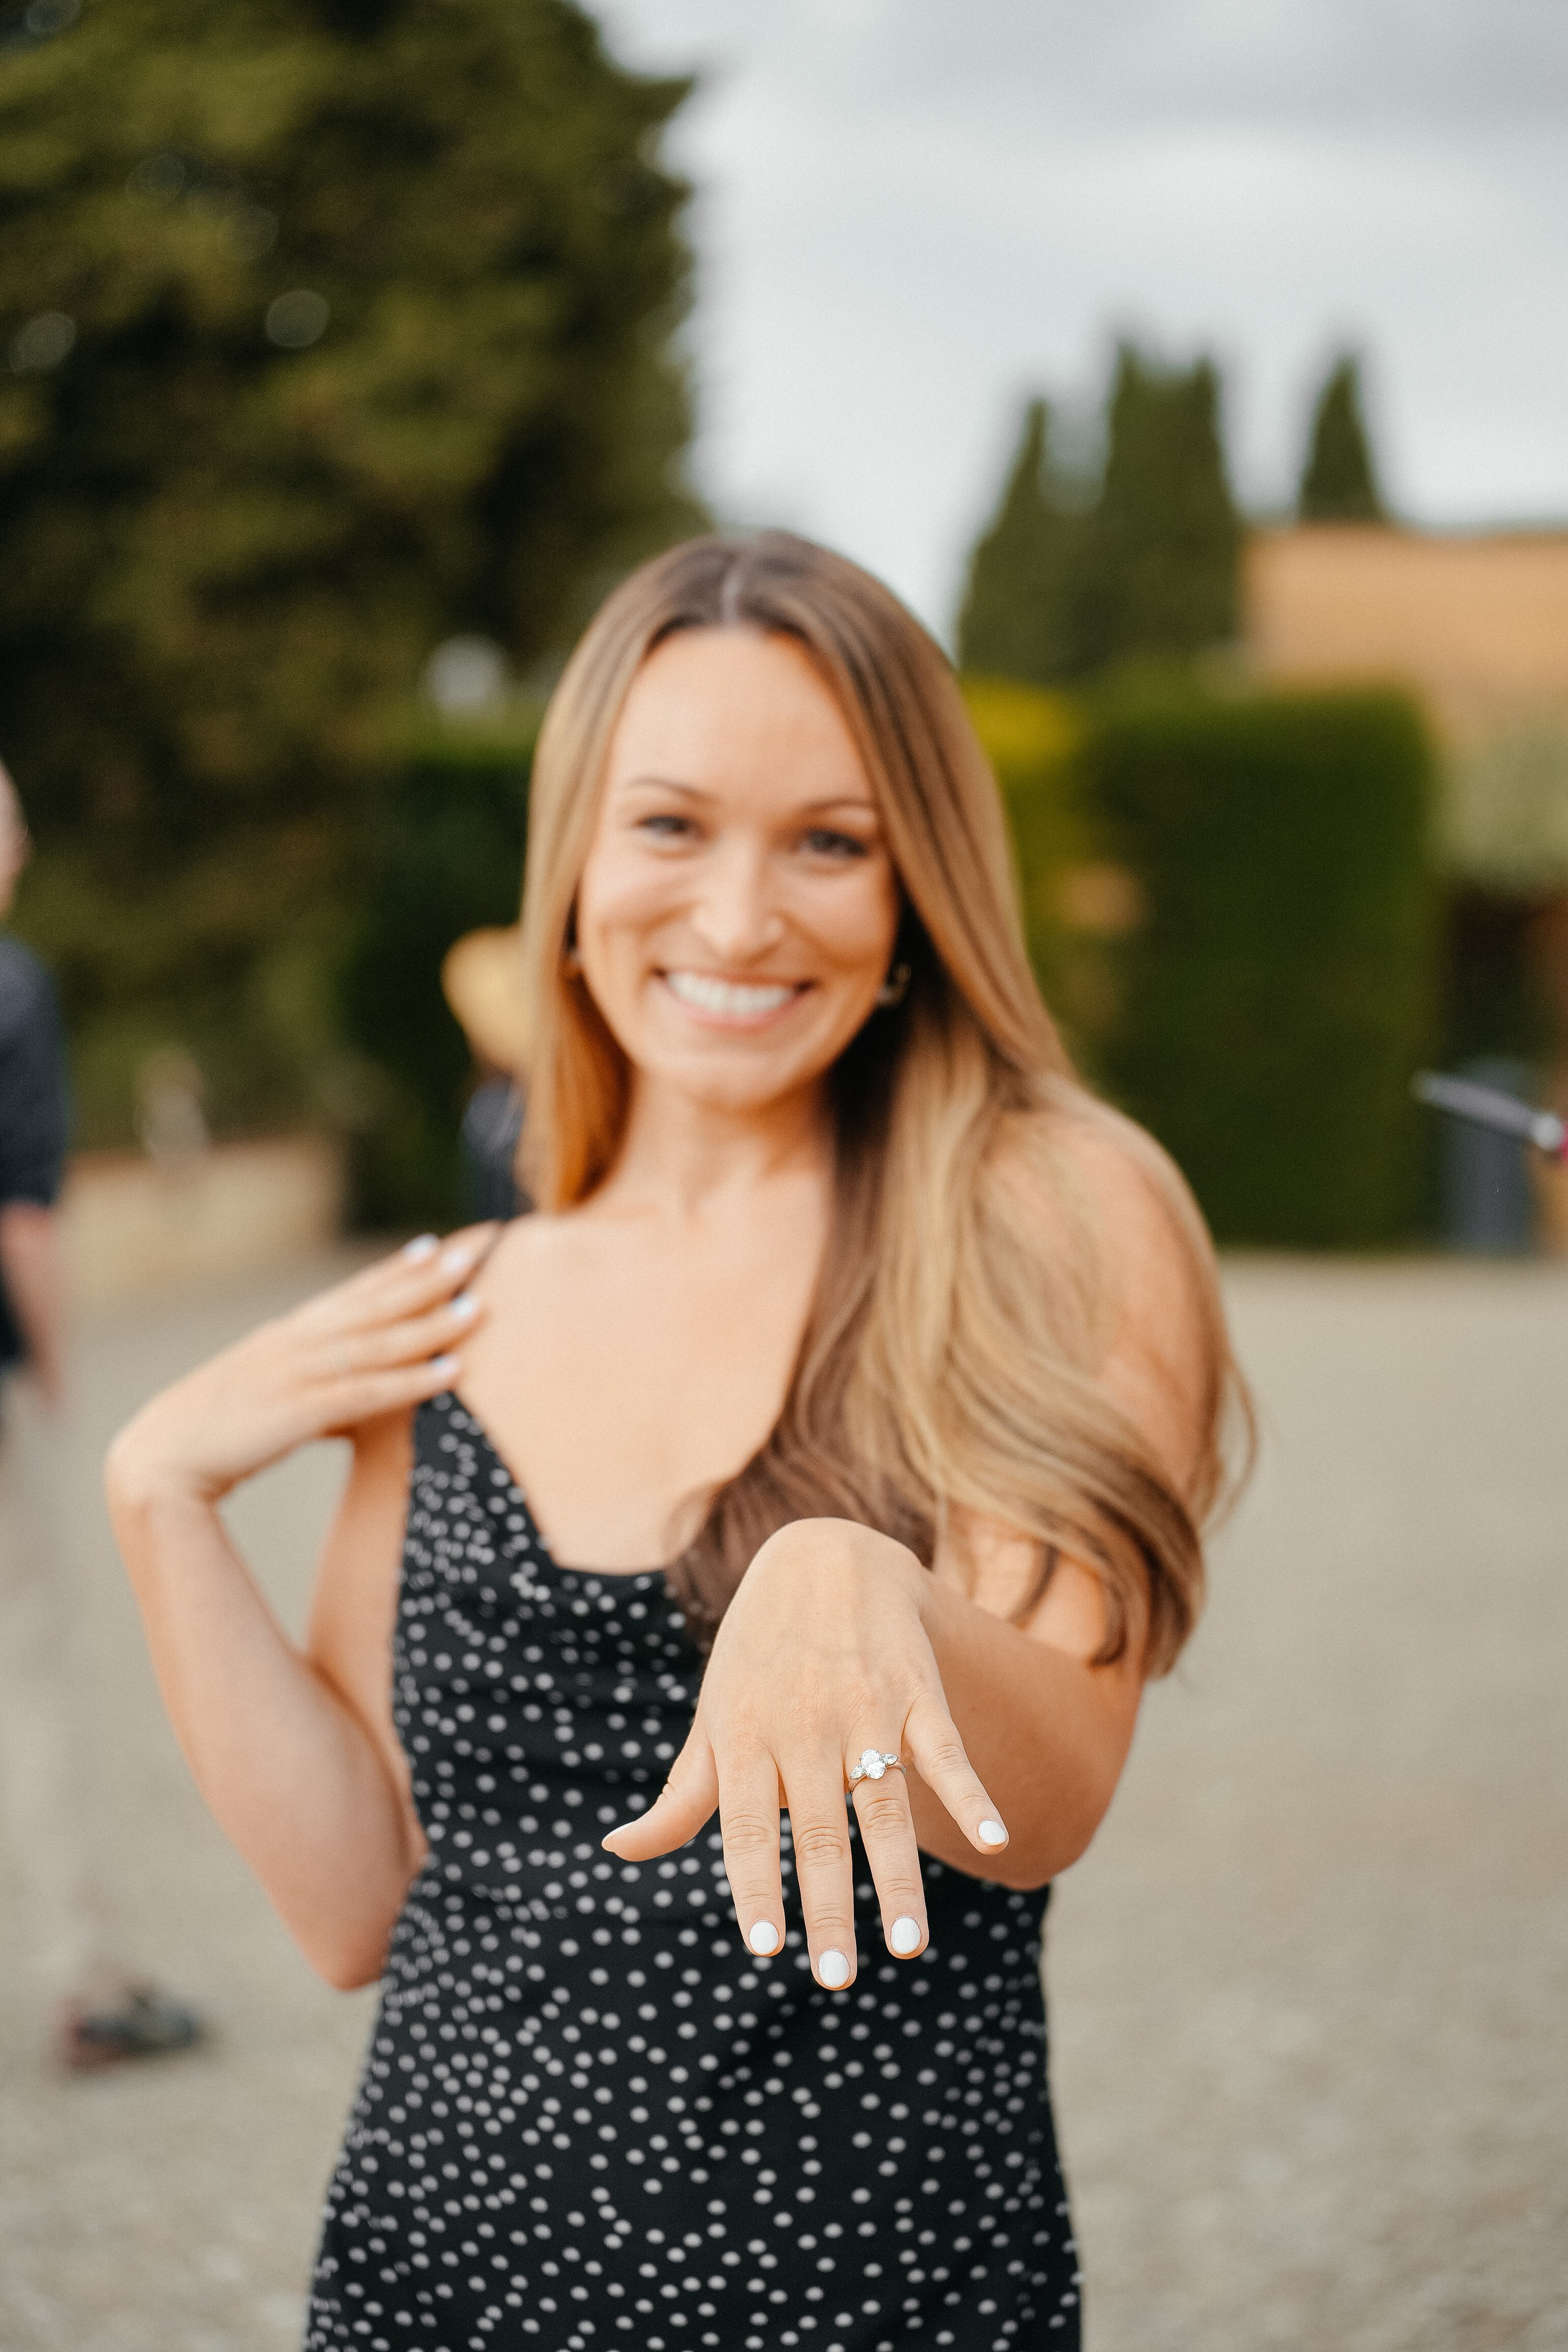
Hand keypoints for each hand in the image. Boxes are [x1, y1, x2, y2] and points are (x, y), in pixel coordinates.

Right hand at [106, 1227, 495, 1506]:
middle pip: (377, 1300)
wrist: (159, 1461)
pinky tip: (451, 1373)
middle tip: (481, 1246)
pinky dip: (411, 1381)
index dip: (399, 1268)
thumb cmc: (215, 1433)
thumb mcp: (268, 1394)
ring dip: (432, 1322)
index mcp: (287, 1334)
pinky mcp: (298, 1411)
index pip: (355, 1291)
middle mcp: (296, 1342)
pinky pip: (368, 1392)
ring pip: (379, 1341)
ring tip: (479, 1304)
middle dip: (433, 1274)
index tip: (440, 1245)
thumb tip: (352, 1401)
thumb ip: (310, 1387)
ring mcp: (297, 1373)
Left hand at [602, 1517, 1009, 1986]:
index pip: (748, 1829)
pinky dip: (969, 1791)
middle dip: (829, 1907)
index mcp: (745, 1738)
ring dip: (898, 1877)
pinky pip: (944, 1748)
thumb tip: (617, 1850)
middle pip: (819, 1831)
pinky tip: (993, 1836)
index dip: (756, 1886)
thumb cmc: (757, 1656)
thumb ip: (680, 1795)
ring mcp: (864, 1708)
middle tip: (836, 1977)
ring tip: (910, 1946)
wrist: (823, 1557)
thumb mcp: (713, 1717)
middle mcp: (803, 1727)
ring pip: (883, 1803)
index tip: (766, 1948)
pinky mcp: (914, 1690)